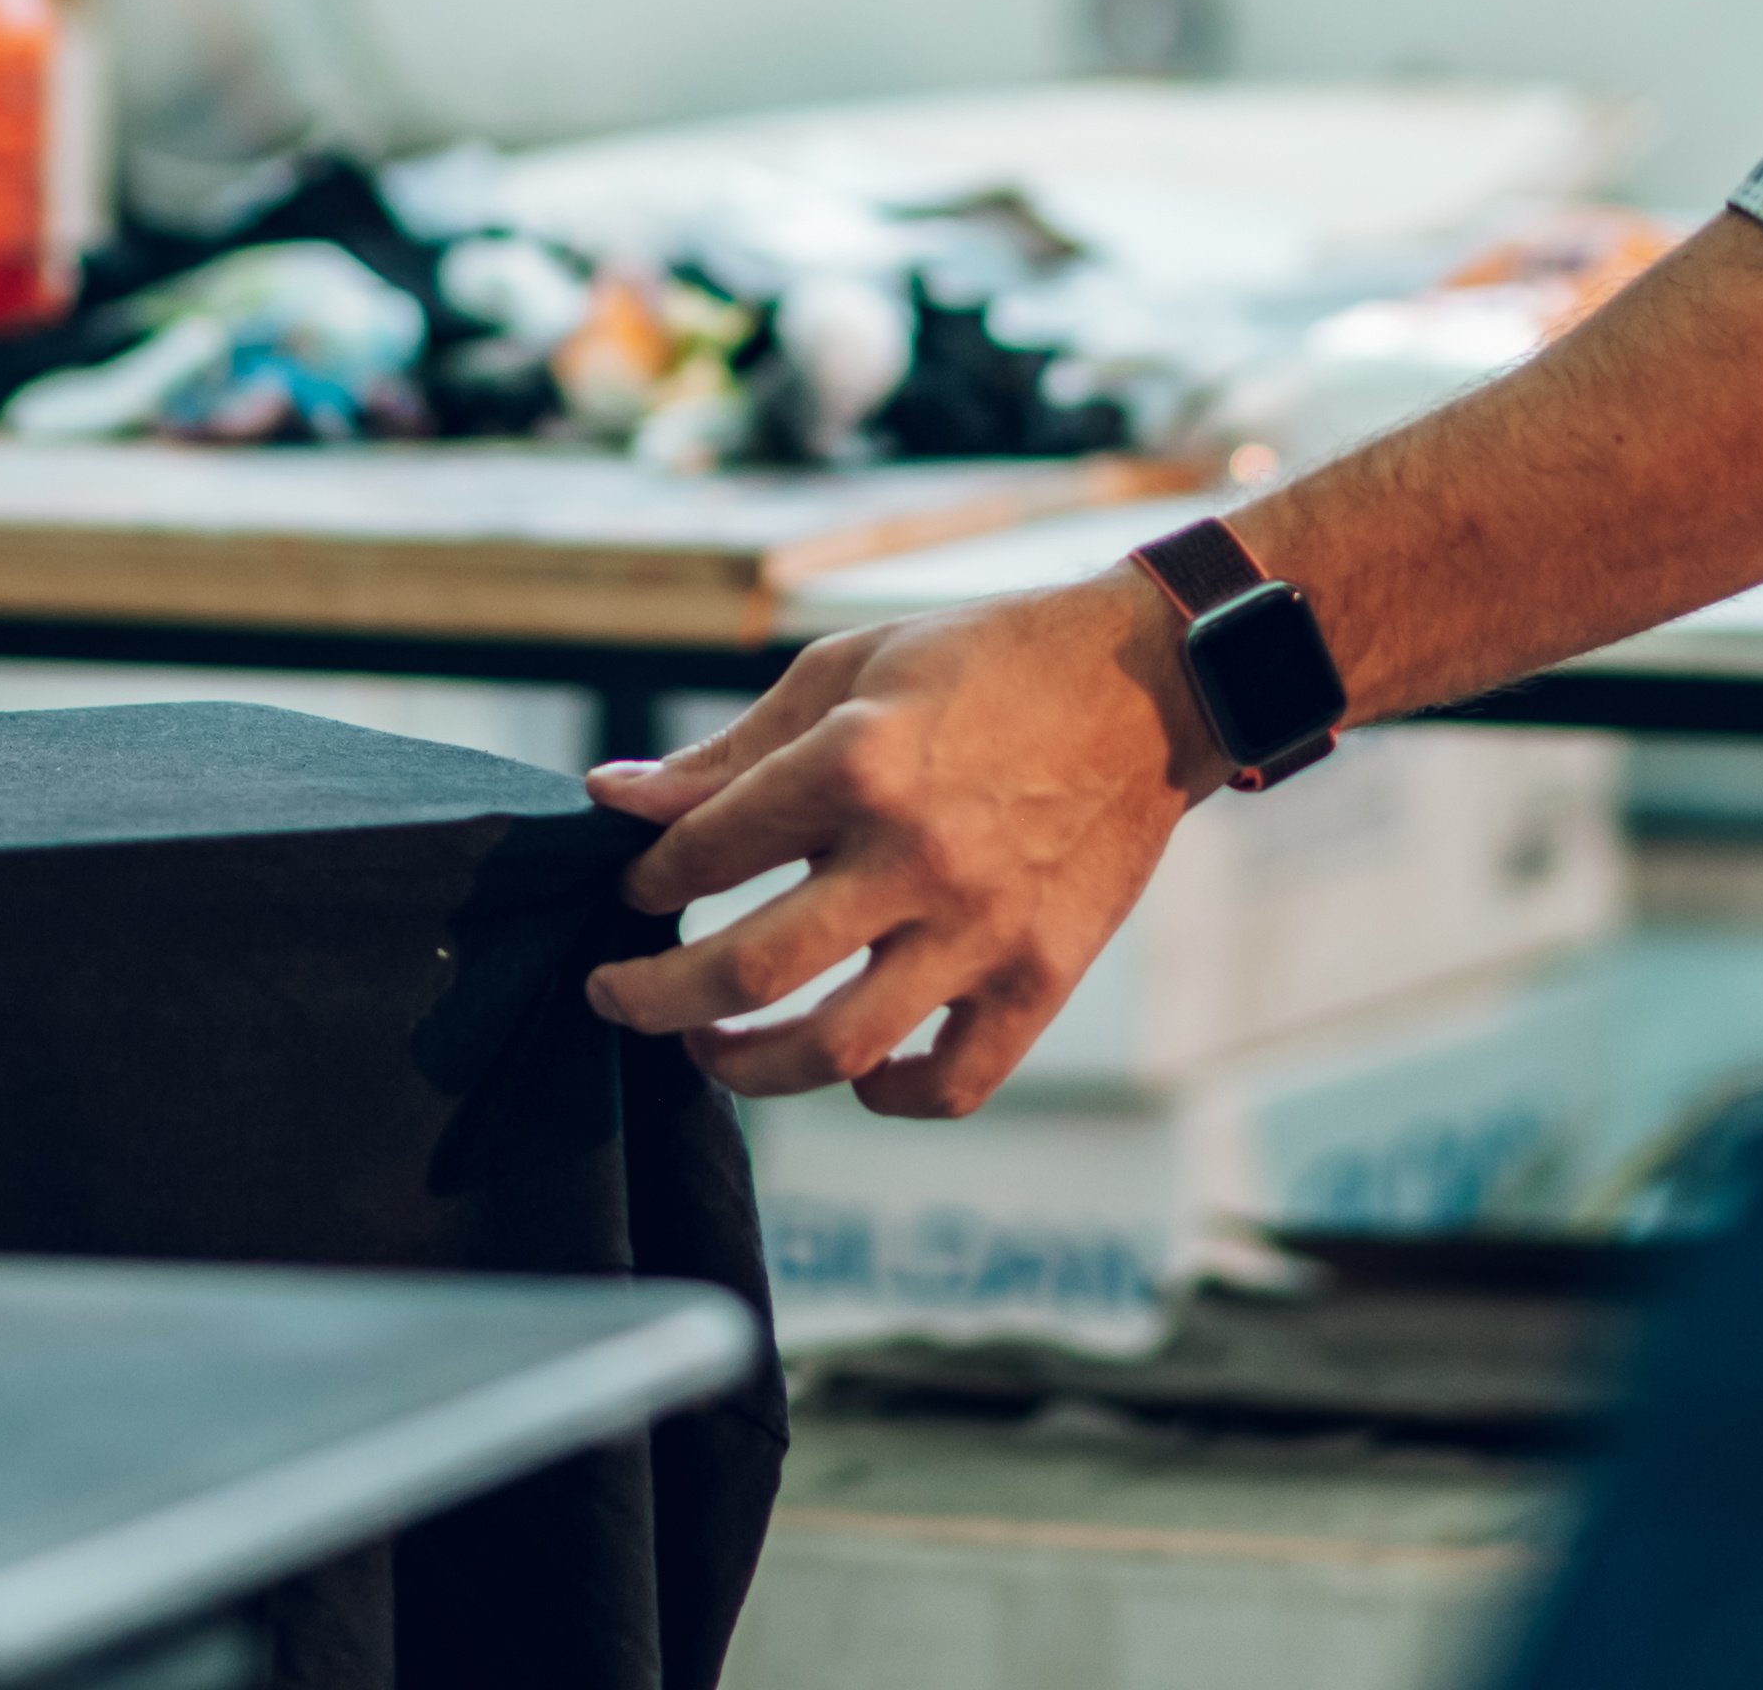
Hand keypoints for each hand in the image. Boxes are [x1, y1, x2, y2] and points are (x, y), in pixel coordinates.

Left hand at [581, 569, 1224, 1114]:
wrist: (1149, 685)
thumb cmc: (986, 664)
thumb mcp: (850, 669)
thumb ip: (732, 749)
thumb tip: (615, 798)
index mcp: (860, 758)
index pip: (706, 850)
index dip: (648, 878)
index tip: (638, 888)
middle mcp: (917, 853)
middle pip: (749, 968)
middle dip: (653, 995)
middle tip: (613, 994)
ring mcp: (986, 927)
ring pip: (838, 1047)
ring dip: (747, 1067)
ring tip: (707, 1051)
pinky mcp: (1043, 976)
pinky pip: (953, 1083)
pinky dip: (890, 1097)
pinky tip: (854, 1075)